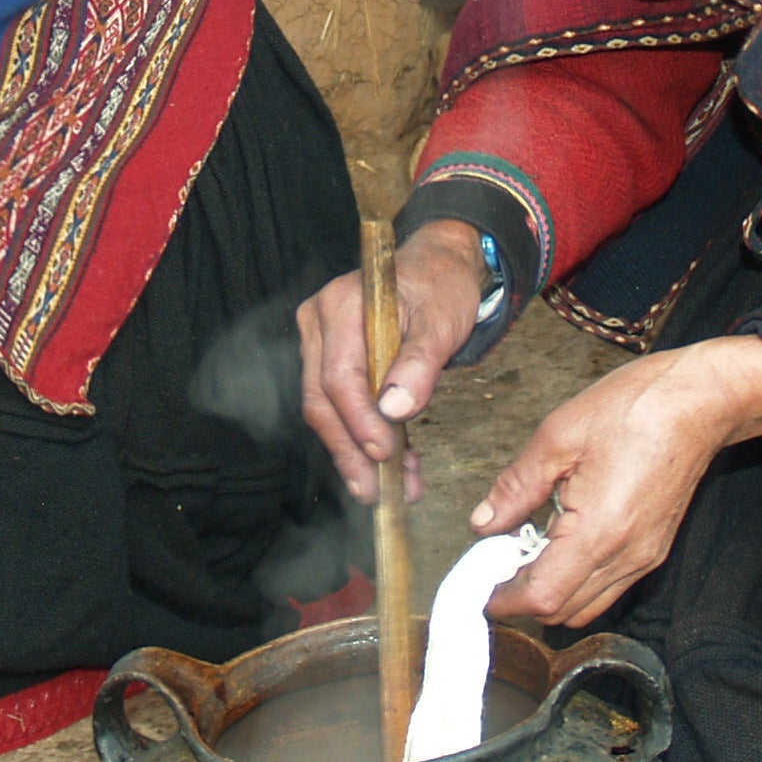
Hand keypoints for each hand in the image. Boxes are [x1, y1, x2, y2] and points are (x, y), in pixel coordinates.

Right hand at [298, 222, 488, 505]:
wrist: (439, 269)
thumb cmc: (440, 288)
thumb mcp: (442, 322)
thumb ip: (420, 364)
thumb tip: (395, 409)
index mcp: (342, 305)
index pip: (338, 375)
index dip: (358, 421)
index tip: (383, 454)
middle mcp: (319, 323)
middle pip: (322, 399)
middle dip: (349, 451)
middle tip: (375, 492)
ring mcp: (320, 343)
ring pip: (326, 410)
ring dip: (357, 453)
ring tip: (390, 490)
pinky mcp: (330, 362)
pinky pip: (340, 407)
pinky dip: (364, 438)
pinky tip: (394, 466)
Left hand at [478, 336, 761, 628]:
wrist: (699, 401)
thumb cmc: (635, 408)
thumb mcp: (558, 437)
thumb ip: (516, 487)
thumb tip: (485, 522)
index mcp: (598, 531)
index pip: (542, 597)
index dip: (504, 599)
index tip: (480, 584)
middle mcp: (626, 556)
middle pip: (563, 612)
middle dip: (522, 597)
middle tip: (496, 561)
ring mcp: (644, 557)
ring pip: (587, 606)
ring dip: (551, 591)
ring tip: (528, 550)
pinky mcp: (653, 550)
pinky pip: (608, 587)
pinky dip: (576, 579)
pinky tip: (561, 541)